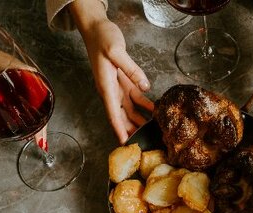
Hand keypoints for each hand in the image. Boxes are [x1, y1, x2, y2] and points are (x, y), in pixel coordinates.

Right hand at [80, 17, 153, 142]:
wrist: (96, 29)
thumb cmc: (102, 39)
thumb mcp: (116, 51)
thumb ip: (131, 69)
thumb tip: (145, 86)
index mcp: (106, 87)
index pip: (113, 113)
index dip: (119, 129)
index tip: (125, 143)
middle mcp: (111, 91)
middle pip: (121, 116)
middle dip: (130, 130)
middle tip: (143, 143)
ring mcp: (118, 87)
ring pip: (129, 110)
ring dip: (139, 120)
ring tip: (151, 132)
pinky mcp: (124, 81)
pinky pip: (136, 97)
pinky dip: (145, 105)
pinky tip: (155, 111)